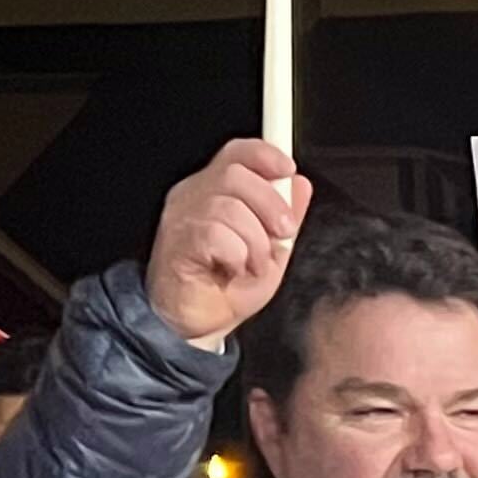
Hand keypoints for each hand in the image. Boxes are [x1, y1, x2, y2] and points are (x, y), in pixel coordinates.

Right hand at [147, 140, 307, 346]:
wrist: (197, 325)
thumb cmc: (227, 287)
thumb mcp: (270, 249)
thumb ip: (284, 217)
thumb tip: (300, 185)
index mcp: (213, 191)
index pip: (236, 153)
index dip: (265, 154)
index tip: (288, 170)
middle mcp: (193, 197)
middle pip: (236, 174)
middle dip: (271, 205)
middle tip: (282, 234)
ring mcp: (181, 218)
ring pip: (229, 207)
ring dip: (255, 241)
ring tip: (253, 264)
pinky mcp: (177, 243)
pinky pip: (217, 235)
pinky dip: (238, 256)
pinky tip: (234, 270)